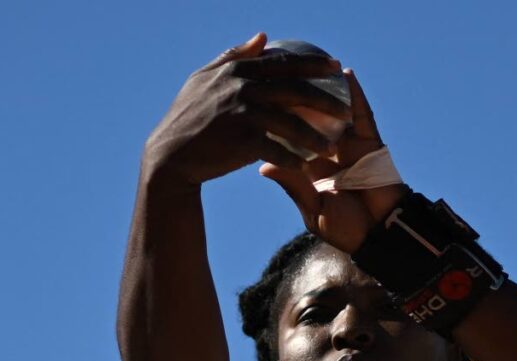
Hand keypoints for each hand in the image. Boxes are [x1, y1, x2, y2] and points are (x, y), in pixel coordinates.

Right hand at [143, 33, 350, 186]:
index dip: (311, 63)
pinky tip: (307, 167)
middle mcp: (242, 88)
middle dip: (326, 99)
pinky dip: (294, 160)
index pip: (282, 63)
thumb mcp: (204, 79)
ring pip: (292, 124)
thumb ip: (234, 56)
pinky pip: (278, 151)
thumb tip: (262, 36)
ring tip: (332, 148)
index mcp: (236, 71)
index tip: (334, 64)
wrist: (170, 157)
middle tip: (346, 109)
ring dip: (316, 137)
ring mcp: (243, 114)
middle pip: (295, 91)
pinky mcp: (243, 141)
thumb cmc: (187, 118)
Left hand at [258, 69, 405, 252]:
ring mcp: (350, 145)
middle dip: (295, 98)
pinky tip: (346, 75)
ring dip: (324, 89)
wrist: (380, 235)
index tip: (256, 103)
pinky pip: (363, 114)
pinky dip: (355, 95)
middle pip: (309, 118)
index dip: (275, 120)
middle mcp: (328, 152)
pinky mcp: (370, 143)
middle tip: (280, 75)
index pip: (289, 139)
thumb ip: (293, 185)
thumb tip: (263, 167)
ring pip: (334, 111)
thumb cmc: (347, 230)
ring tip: (311, 66)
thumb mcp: (313, 210)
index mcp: (310, 168)